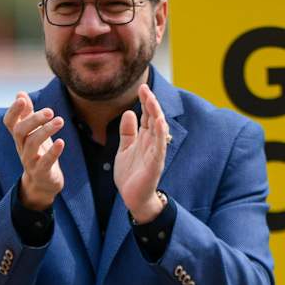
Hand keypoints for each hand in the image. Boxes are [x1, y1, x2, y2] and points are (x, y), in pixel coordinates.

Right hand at [4, 91, 64, 210]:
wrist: (42, 184)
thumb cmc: (39, 153)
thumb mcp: (32, 133)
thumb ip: (26, 114)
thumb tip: (19, 93)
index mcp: (20, 137)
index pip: (10, 122)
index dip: (13, 111)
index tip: (22, 99)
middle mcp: (21, 148)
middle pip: (20, 131)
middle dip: (33, 119)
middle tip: (50, 110)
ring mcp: (30, 161)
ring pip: (32, 144)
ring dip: (46, 131)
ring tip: (60, 121)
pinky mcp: (42, 173)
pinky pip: (45, 162)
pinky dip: (53, 152)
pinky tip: (61, 142)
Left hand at [115, 84, 168, 222]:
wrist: (132, 198)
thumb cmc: (131, 174)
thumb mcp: (125, 148)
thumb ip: (127, 132)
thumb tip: (129, 112)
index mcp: (145, 138)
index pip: (147, 116)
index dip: (145, 101)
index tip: (141, 87)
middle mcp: (152, 143)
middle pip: (154, 118)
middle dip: (150, 103)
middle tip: (145, 88)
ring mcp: (155, 153)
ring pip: (158, 130)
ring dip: (155, 114)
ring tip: (151, 100)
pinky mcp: (155, 164)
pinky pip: (159, 147)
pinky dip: (160, 134)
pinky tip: (158, 122)